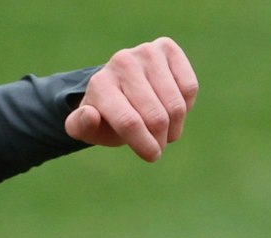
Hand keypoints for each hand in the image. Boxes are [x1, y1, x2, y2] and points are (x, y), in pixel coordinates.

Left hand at [66, 37, 198, 161]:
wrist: (121, 87)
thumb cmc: (108, 115)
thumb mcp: (89, 128)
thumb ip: (81, 126)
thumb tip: (91, 114)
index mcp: (100, 84)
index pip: (128, 122)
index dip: (145, 145)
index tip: (152, 155)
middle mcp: (121, 62)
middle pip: (156, 117)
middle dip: (161, 139)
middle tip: (157, 143)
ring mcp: (146, 52)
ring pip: (175, 105)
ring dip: (175, 127)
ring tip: (165, 128)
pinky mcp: (167, 48)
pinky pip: (189, 88)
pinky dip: (187, 105)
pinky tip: (172, 104)